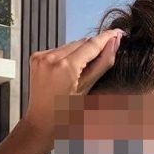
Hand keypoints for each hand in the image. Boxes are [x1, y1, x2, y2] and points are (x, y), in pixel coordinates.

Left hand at [23, 28, 124, 149]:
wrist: (42, 121)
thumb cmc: (67, 113)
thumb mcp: (87, 89)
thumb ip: (102, 64)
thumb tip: (114, 42)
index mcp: (66, 68)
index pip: (91, 45)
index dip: (106, 37)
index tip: (118, 32)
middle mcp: (51, 58)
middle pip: (80, 43)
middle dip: (93, 48)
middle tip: (104, 56)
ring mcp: (41, 56)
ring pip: (70, 45)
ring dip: (79, 52)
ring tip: (81, 71)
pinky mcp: (36, 57)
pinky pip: (58, 49)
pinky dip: (66, 56)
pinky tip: (68, 71)